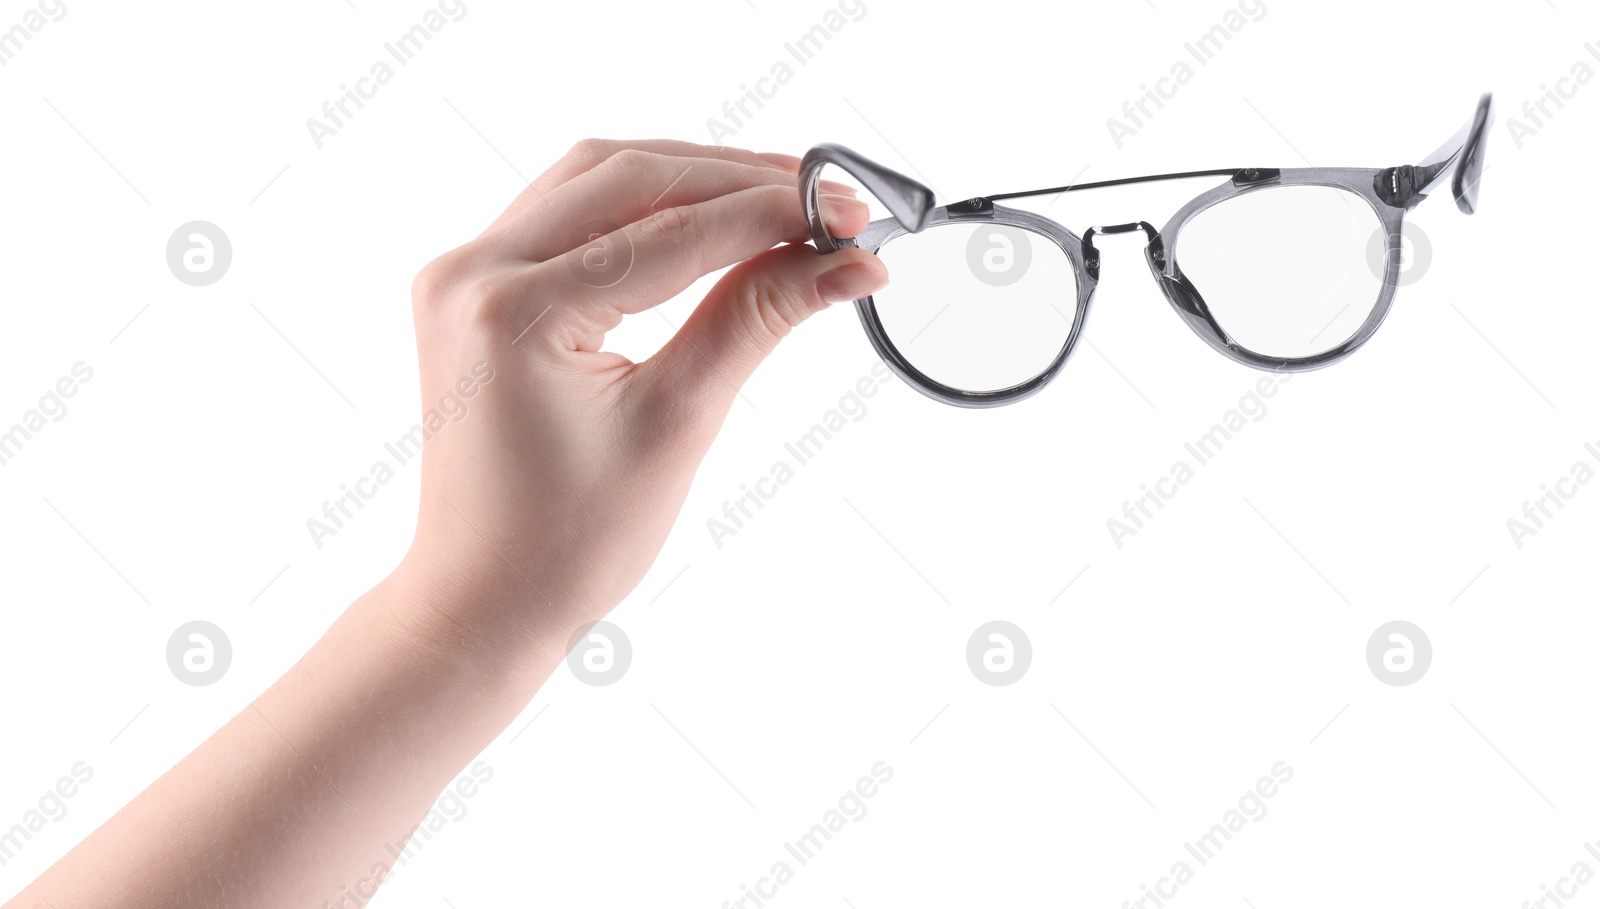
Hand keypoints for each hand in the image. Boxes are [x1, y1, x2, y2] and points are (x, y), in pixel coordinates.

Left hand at [395, 139, 888, 649]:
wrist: (485, 600)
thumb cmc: (569, 542)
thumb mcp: (676, 424)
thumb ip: (755, 321)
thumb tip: (843, 263)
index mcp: (515, 312)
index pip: (672, 232)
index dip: (773, 216)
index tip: (850, 218)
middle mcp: (473, 272)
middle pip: (628, 177)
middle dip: (737, 182)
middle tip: (826, 202)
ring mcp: (464, 273)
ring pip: (596, 179)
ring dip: (691, 178)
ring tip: (780, 199)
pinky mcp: (475, 286)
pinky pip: (566, 212)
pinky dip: (642, 205)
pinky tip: (706, 216)